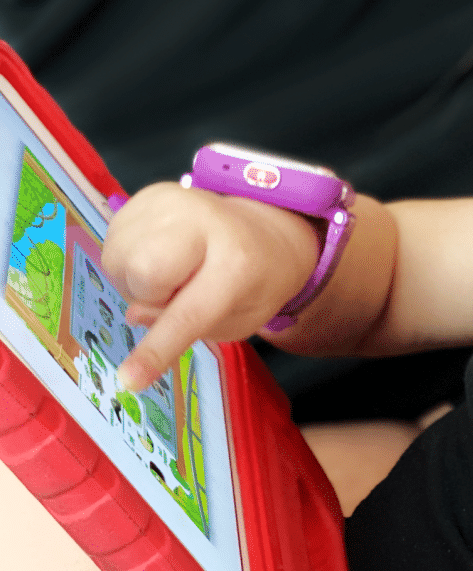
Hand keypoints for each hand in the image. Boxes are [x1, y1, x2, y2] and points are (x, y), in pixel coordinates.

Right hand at [102, 183, 319, 391]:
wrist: (263, 230)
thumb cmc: (255, 282)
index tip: (129, 379)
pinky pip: (112, 239)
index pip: (189, 312)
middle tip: (180, 289)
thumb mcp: (241, 320)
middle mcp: (204, 221)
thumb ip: (193, 329)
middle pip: (142, 275)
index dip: (157, 348)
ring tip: (172, 269)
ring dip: (136, 278)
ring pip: (118, 259)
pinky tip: (158, 252)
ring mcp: (173, 199)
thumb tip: (137, 316)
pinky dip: (128, 256)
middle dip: (151, 295)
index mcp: (237, 263)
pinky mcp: (150, 191)